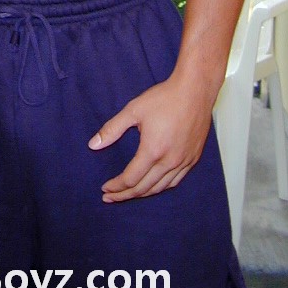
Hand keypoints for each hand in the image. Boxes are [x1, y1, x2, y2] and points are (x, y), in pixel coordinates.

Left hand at [88, 73, 212, 200]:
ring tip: (128, 194)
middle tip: (110, 197)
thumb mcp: (133, 110)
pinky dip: (160, 187)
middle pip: (144, 188)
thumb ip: (112, 129)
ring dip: (142, 193)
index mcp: (153, 151)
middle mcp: (169, 161)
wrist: (195, 90)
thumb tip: (93, 145)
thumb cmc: (163, 98)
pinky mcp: (193, 158)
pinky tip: (153, 185)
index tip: (105, 188)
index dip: (116, 187)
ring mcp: (184, 162)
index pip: (131, 179)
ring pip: (160, 187)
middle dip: (125, 195)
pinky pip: (175, 181)